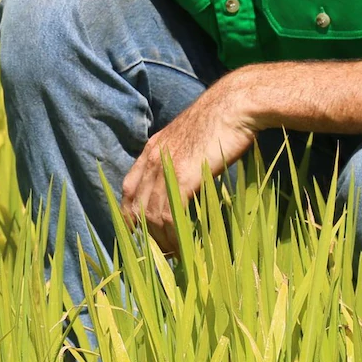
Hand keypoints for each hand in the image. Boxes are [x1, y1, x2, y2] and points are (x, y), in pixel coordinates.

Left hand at [121, 73, 256, 254]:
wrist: (233, 105)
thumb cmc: (219, 122)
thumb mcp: (189, 140)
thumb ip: (178, 160)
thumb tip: (183, 183)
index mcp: (152, 149)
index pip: (129, 188)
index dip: (131, 213)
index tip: (139, 233)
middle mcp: (152, 159)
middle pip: (136, 206)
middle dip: (144, 234)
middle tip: (159, 253)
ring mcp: (166, 168)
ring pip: (151, 215)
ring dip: (161, 240)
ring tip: (173, 256)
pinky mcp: (183, 177)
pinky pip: (170, 215)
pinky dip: (173, 235)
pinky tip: (181, 246)